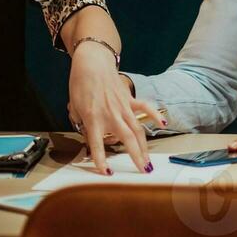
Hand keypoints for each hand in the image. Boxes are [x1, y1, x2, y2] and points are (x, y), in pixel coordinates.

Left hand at [66, 42, 163, 175]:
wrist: (91, 64)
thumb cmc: (80, 84)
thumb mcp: (73, 107)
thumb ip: (80, 122)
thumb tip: (87, 134)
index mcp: (93, 118)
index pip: (96, 144)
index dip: (100, 160)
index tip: (106, 173)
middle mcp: (110, 114)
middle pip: (126, 138)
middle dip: (136, 156)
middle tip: (143, 170)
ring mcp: (122, 107)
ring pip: (137, 129)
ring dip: (144, 146)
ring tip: (148, 160)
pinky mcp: (130, 99)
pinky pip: (145, 108)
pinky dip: (155, 115)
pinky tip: (163, 124)